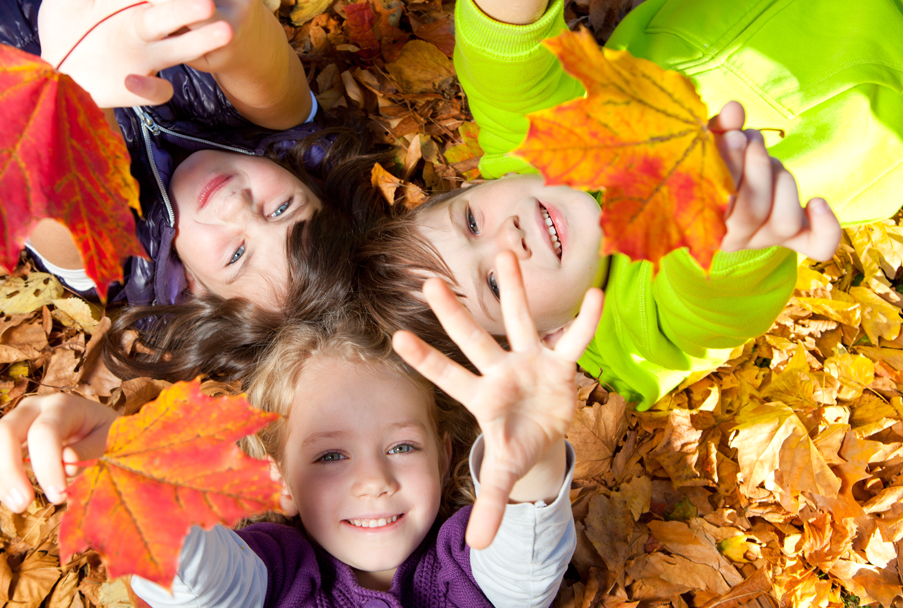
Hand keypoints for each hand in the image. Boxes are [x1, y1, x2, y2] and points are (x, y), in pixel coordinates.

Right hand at [0, 393, 119, 512]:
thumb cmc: (104, 435)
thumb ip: (90, 450)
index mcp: (62, 405)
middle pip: (4, 434)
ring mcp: (11, 422)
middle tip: (26, 505)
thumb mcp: (109, 440)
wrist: (96, 426)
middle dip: (10, 474)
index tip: (58, 497)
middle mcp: (31, 408)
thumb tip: (65, 462)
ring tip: (18, 506)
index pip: (44, 432)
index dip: (47, 467)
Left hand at [38, 0, 261, 106]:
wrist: (55, 73)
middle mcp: (142, 29)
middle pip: (172, 14)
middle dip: (189, 7)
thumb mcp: (62, 4)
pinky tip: (130, 79)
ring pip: (180, 49)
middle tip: (206, 3)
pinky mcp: (139, 88)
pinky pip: (158, 90)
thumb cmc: (62, 30)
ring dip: (201, 41)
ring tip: (225, 32)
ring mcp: (144, 59)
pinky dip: (150, 86)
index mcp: (128, 4)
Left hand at [392, 252, 602, 548]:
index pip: (447, 376)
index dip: (425, 360)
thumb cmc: (516, 444)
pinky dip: (585, 321)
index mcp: (482, 397)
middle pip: (474, 340)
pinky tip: (594, 293)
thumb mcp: (505, 474)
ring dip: (513, 289)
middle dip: (453, 315)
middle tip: (428, 285)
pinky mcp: (562, 363)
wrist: (545, 432)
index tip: (394, 337)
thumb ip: (491, 503)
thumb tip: (477, 544)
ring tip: (504, 252)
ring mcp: (530, 361)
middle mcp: (501, 371)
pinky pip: (574, 339)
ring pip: (519, 320)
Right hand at [711, 101, 841, 260]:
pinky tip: (818, 202)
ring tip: (767, 157)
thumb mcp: (709, 146)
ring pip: (785, 222)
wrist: (727, 185)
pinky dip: (826, 226)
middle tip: (751, 137)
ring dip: (781, 180)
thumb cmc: (713, 163)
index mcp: (705, 224)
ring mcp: (766, 239)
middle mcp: (736, 240)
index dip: (730, 168)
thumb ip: (721, 130)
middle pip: (754, 211)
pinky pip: (818, 246)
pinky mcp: (794, 237)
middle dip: (757, 166)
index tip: (733, 136)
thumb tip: (735, 110)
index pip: (720, 207)